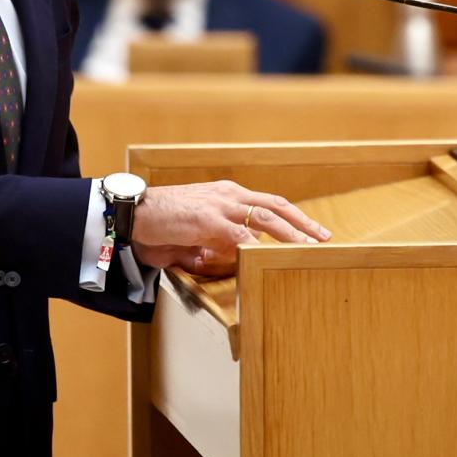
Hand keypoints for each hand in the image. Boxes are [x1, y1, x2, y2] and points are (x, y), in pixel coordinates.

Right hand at [131, 181, 330, 275]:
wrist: (132, 212)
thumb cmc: (160, 224)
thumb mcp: (194, 233)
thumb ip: (212, 244)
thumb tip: (222, 261)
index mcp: (227, 195)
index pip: (268, 203)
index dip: (292, 217)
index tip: (311, 231)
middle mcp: (229, 195)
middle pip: (276, 206)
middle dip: (303, 223)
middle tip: (324, 238)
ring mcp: (220, 205)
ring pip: (266, 217)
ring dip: (291, 234)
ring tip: (308, 248)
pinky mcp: (207, 220)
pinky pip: (240, 234)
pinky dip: (257, 246)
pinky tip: (270, 257)